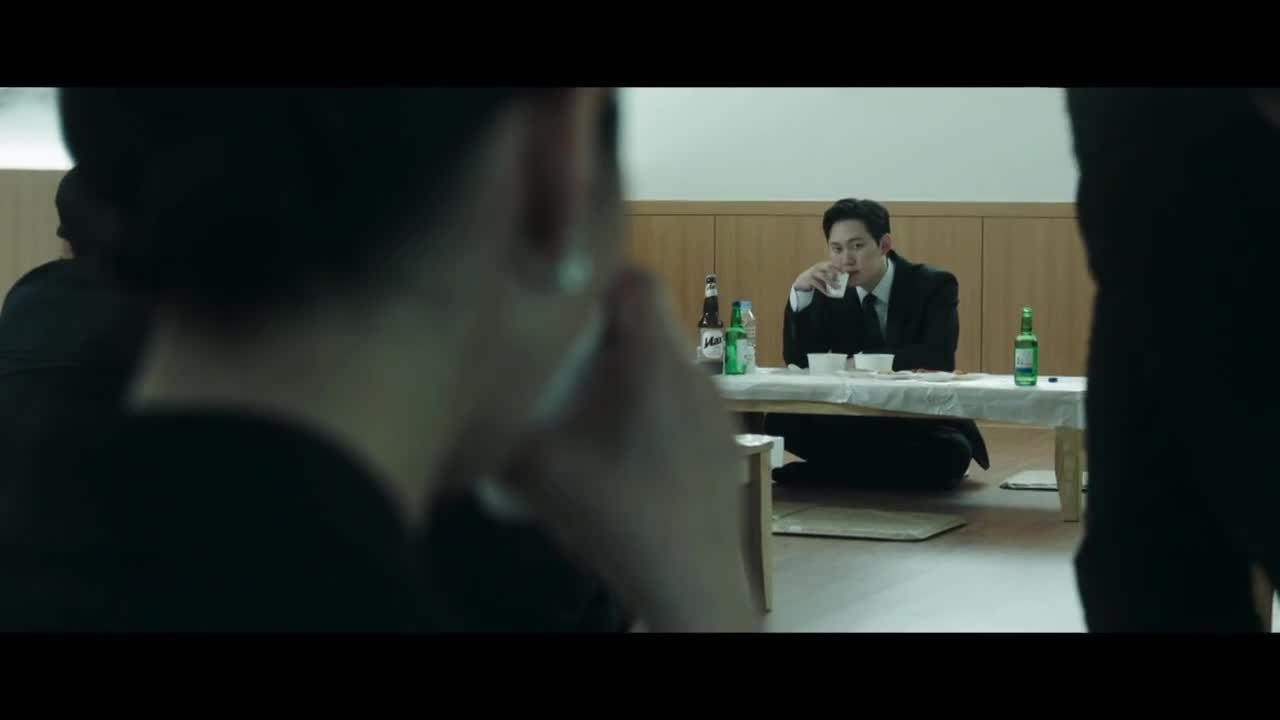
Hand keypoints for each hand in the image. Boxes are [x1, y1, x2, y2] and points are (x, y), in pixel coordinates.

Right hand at [499, 268, 759, 631]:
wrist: (692, 583)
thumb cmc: (618, 516)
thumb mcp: (539, 473)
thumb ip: (500, 429)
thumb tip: (466, 406)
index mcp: (654, 363)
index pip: (636, 279)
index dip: (598, 278)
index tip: (561, 304)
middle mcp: (694, 373)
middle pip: (648, 324)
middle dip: (604, 334)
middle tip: (563, 363)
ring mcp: (717, 408)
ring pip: (667, 366)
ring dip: (630, 375)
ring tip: (592, 414)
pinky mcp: (725, 441)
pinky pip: (685, 403)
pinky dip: (655, 410)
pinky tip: (629, 455)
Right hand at [794, 261, 840, 295]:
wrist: (801, 282)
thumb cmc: (815, 278)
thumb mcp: (822, 275)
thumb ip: (830, 276)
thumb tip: (842, 280)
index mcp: (822, 264)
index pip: (832, 263)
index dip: (839, 265)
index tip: (845, 270)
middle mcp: (818, 267)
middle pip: (828, 267)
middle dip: (836, 271)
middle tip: (843, 275)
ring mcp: (813, 273)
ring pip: (824, 276)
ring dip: (831, 282)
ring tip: (838, 287)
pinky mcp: (809, 280)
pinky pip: (818, 285)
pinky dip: (824, 290)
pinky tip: (828, 293)